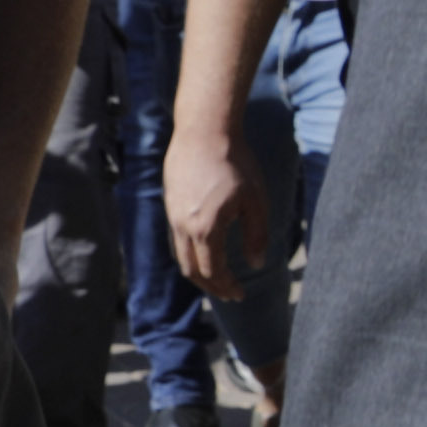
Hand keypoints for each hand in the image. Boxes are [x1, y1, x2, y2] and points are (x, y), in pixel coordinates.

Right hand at [166, 98, 275, 306]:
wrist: (203, 132)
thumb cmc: (235, 163)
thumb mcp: (255, 200)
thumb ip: (257, 235)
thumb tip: (257, 265)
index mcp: (206, 228)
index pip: (213, 271)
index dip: (227, 287)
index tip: (241, 294)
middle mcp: (183, 226)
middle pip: (192, 270)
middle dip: (211, 287)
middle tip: (229, 294)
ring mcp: (172, 216)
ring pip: (181, 256)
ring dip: (198, 273)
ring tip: (217, 280)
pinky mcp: (170, 205)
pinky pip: (177, 240)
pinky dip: (190, 254)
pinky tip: (206, 252)